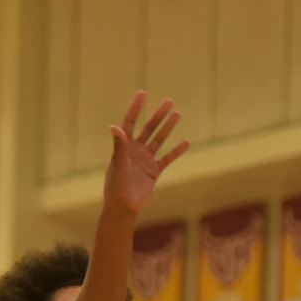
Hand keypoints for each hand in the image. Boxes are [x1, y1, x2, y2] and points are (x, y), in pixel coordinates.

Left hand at [104, 91, 187, 214]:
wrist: (123, 207)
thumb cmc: (115, 186)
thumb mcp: (118, 163)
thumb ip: (119, 145)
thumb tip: (114, 127)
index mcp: (124, 146)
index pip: (130, 122)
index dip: (135, 108)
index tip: (142, 93)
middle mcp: (135, 150)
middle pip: (149, 128)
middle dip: (158, 115)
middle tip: (169, 101)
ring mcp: (145, 160)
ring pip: (159, 140)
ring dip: (168, 128)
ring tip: (178, 113)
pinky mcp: (154, 171)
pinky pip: (167, 158)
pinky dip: (176, 151)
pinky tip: (186, 142)